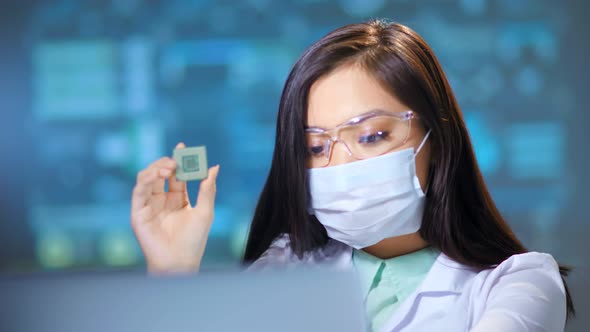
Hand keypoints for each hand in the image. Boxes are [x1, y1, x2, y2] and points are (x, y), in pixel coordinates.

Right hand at [130, 142, 219, 273]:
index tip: (182, 146)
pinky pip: (138, 191)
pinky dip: (146, 179)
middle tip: (176, 158)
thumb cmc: (194, 240)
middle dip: (167, 162)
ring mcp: (148, 206)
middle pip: (160, 173)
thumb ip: (208, 189)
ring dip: (156, 168)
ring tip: (169, 166)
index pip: (176, 175)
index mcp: (177, 200)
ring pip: (146, 178)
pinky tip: (157, 175)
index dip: (179, 160)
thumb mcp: (205, 211)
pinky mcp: (138, 213)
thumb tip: (214, 167)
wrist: (180, 262)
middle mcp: (161, 200)